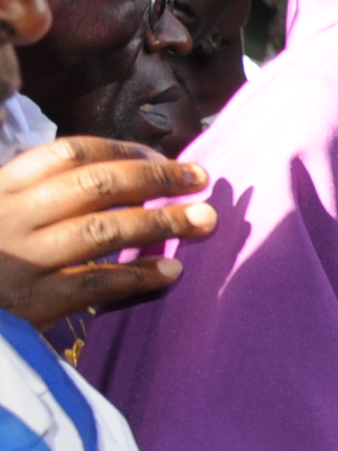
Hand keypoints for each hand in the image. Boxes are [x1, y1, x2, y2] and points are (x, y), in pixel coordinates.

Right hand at [0, 137, 218, 327]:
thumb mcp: (3, 212)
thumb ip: (48, 193)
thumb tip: (128, 175)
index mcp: (5, 187)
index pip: (69, 154)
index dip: (122, 151)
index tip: (162, 156)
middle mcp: (14, 216)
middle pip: (96, 185)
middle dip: (155, 178)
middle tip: (201, 178)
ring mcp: (25, 257)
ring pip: (103, 230)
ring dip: (160, 222)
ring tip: (204, 220)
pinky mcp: (35, 299)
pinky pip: (96, 282)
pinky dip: (138, 276)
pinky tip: (173, 271)